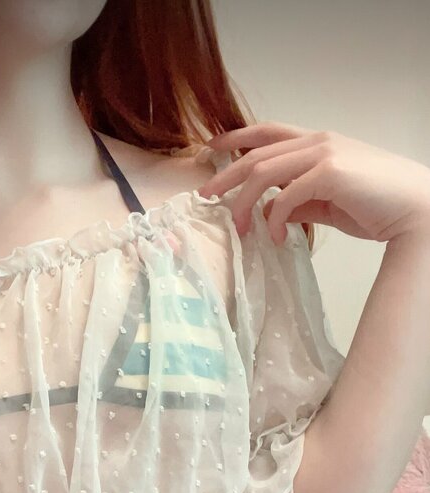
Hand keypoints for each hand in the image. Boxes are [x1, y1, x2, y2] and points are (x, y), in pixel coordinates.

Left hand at [196, 122, 429, 246]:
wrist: (414, 210)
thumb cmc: (376, 205)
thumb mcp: (328, 203)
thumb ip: (298, 201)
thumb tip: (268, 212)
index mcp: (318, 142)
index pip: (267, 133)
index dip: (235, 138)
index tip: (210, 150)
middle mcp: (318, 141)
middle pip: (256, 153)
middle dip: (225, 175)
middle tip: (204, 196)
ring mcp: (323, 154)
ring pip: (262, 173)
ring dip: (243, 202)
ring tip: (238, 228)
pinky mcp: (329, 174)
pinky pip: (284, 197)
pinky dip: (274, 220)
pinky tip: (276, 238)